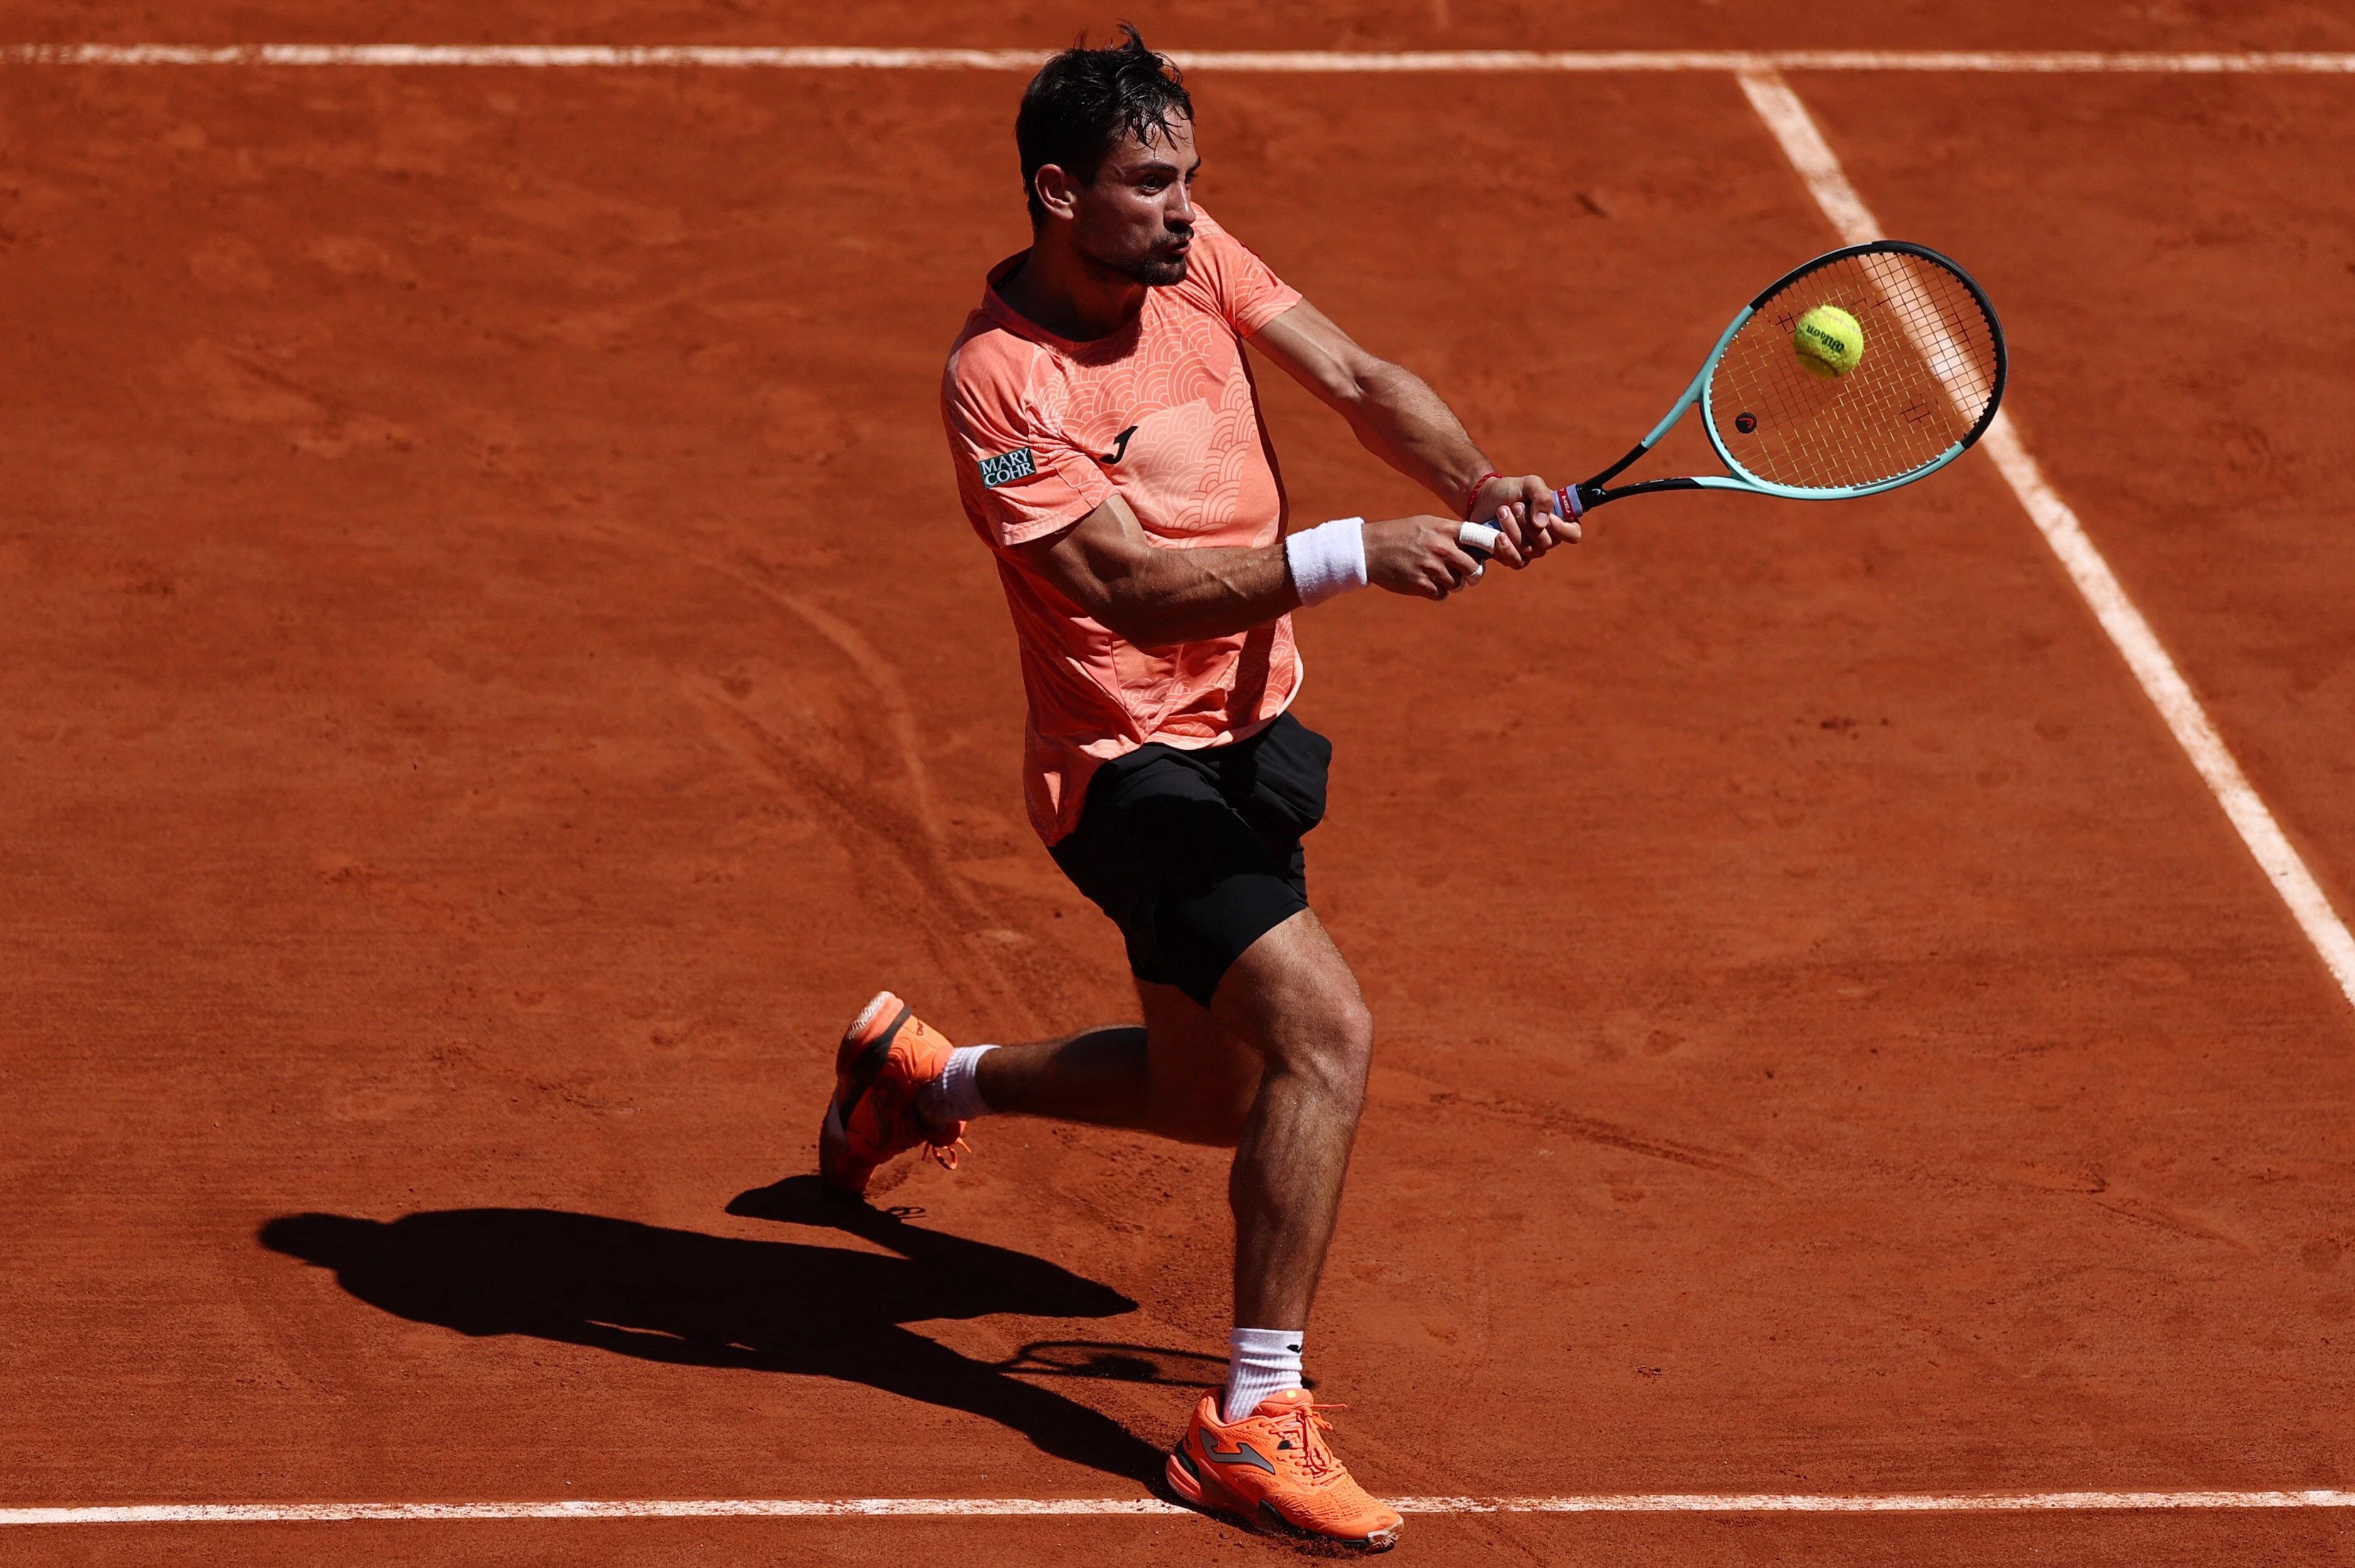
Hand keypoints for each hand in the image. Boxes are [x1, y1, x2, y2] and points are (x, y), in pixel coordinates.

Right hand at [1363, 515, 1485, 600]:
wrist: (1370, 549)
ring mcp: (1431, 568)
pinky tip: (1427, 582)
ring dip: (1453, 583)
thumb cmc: (1401, 534)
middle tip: (1467, 573)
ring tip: (1438, 575)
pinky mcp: (1420, 585)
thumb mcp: (1427, 524)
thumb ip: (1452, 532)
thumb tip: (1478, 544)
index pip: (1482, 539)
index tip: (1491, 553)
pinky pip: (1442, 594)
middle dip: (1473, 573)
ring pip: (1458, 583)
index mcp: (1444, 530)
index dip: (1491, 547)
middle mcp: (1441, 548)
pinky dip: (1438, 592)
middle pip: (1475, 567)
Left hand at [1468, 473, 1581, 565]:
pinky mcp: (1513, 557)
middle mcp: (1547, 538)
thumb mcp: (1530, 484)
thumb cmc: (1511, 490)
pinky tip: (1498, 536)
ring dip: (1513, 530)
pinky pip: (1516, 562)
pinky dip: (1507, 549)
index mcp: (1559, 520)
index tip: (1547, 518)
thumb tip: (1542, 523)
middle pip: (1546, 542)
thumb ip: (1542, 497)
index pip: (1573, 534)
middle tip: (1515, 506)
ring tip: (1502, 511)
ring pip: (1529, 550)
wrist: (1484, 498)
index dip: (1563, 530)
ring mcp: (1531, 550)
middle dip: (1527, 523)